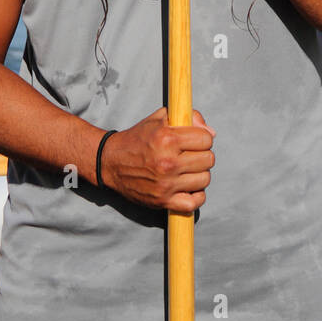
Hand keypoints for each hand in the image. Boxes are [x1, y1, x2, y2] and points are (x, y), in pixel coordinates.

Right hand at [99, 108, 216, 212]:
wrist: (110, 162)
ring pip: (204, 179)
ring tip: (187, 170)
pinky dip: (196, 196)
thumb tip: (211, 133)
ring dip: (199, 175)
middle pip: (209, 159)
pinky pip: (194, 203)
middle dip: (202, 155)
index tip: (194, 141)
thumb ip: (188, 117)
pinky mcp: (162, 201)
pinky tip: (189, 187)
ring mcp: (165, 184)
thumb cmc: (138, 139)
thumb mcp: (160, 118)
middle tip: (190, 156)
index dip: (202, 138)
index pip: (207, 139)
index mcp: (167, 138)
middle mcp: (167, 162)